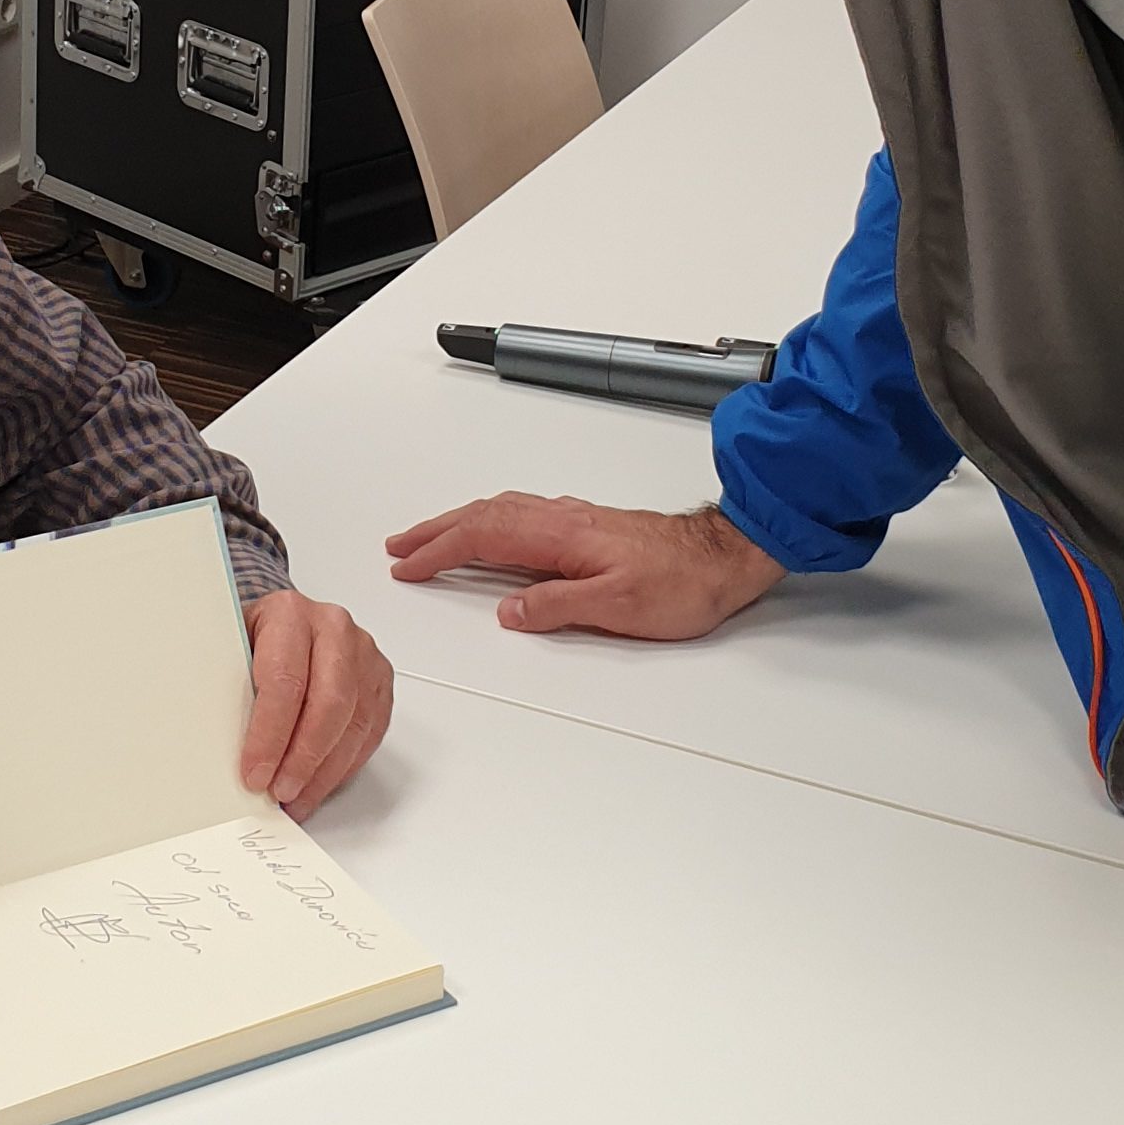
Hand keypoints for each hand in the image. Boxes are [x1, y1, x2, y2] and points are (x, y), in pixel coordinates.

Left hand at [240, 589, 392, 818]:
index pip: (285, 681)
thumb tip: (219, 751)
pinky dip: (344, 766)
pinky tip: (320, 783)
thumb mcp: (230, 651)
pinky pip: (370, 732)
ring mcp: (363, 653)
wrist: (283, 621)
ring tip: (297, 797)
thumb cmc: (254, 639)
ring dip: (324, 771)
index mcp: (289, 614)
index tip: (255, 772)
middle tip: (279, 790)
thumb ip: (229, 692)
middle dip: (302, 758)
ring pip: (354, 723)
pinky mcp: (379, 679)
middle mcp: (333, 628)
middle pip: (328, 703)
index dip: (270, 736)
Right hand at [382, 493, 784, 639]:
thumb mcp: (618, 607)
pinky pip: (520, 513)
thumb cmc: (681, 582)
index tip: (408, 565)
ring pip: (500, 512)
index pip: (483, 538)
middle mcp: (562, 519)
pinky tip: (490, 529)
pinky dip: (489, 520)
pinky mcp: (585, 525)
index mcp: (561, 536)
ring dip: (459, 523)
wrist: (723, 558)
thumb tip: (510, 612)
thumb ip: (557, 606)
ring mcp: (573, 519)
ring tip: (430, 538)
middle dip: (436, 531)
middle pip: (483, 517)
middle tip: (400, 547)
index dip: (439, 551)